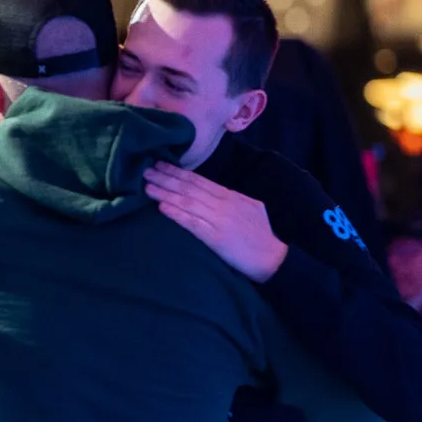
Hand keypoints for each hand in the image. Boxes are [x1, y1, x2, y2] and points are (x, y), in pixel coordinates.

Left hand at [143, 162, 287, 282]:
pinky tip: (162, 208)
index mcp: (231, 196)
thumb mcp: (250, 208)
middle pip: (189, 188)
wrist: (275, 257)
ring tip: (147, 186)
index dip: (178, 172)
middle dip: (166, 177)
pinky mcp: (216, 238)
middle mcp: (223, 204)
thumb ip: (230, 200)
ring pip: (187, 202)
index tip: (161, 164)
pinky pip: (193, 224)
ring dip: (165, 193)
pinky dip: (177, 214)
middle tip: (146, 169)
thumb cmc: (262, 235)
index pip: (199, 180)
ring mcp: (219, 220)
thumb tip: (213, 193)